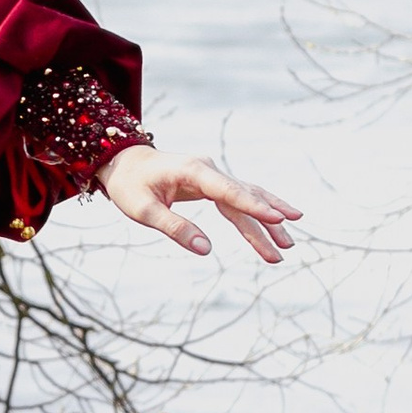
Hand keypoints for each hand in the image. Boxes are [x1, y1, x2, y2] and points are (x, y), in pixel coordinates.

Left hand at [98, 145, 300, 265]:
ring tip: (288, 245)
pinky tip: (274, 227)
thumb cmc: (130, 185)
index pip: (229, 191)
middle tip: (287, 247)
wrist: (124, 163)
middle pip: (244, 197)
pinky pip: (239, 199)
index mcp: (193, 171)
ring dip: (267, 220)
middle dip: (267, 223)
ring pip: (247, 197)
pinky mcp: (212, 184)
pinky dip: (256, 214)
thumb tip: (206, 249)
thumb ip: (174, 227)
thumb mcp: (143, 210)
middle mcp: (209, 169)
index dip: (254, 207)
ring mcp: (213, 175)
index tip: (278, 219)